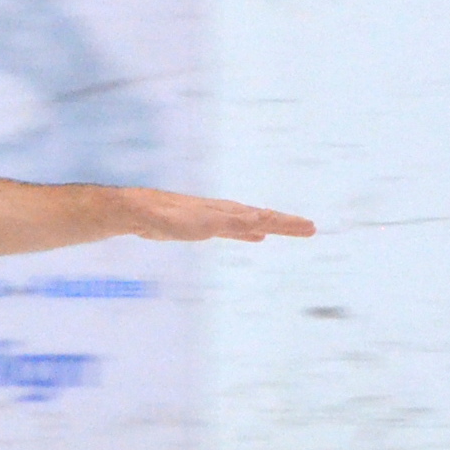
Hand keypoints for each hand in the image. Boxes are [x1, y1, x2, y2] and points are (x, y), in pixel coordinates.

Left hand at [121, 187, 314, 242]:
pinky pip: (235, 230)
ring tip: (287, 230)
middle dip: (286, 224)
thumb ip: (230, 222)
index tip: (310, 228)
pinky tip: (255, 237)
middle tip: (310, 229)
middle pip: (263, 218)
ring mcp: (215, 218)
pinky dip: (248, 233)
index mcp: (229, 212)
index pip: (266, 217)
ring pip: (250, 223)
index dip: (287, 224)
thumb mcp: (203, 223)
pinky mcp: (203, 226)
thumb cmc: (168, 218)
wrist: (139, 212)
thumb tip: (259, 217)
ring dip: (270, 227)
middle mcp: (226, 212)